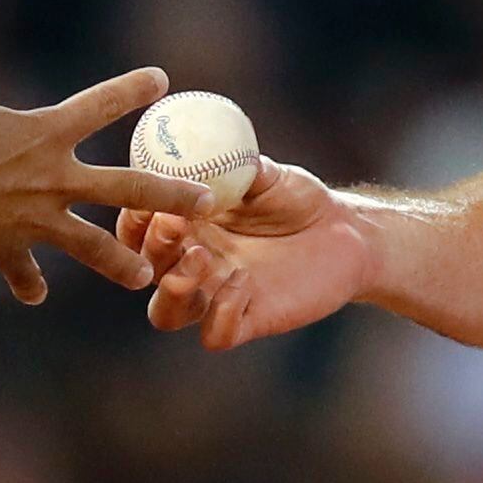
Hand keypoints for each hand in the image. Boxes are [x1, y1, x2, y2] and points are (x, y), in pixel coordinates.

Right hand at [0, 35, 207, 305]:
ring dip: (120, 261)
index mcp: (44, 135)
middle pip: (127, 188)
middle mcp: (53, 179)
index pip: (99, 106)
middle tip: (207, 203)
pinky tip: (34, 294)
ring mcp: (37, 220)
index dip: (131, 91)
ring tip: (145, 277)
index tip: (162, 80)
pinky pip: (24, 271)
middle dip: (171, 195)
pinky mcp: (10, 252)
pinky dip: (27, 282)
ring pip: (94, 246)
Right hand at [136, 157, 377, 347]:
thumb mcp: (266, 175)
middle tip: (175, 223)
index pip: (138, 232)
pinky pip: (216, 335)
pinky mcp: (251, 320)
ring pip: (166, 314)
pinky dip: (221, 312)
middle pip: (145, 270)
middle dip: (153, 248)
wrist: (348, 233)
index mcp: (188, 228)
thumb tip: (203, 147)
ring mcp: (218, 296)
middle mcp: (195, 265)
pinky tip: (245, 280)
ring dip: (172, 290)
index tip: (148, 200)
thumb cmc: (299, 200)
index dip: (133, 220)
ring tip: (202, 258)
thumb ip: (234, 166)